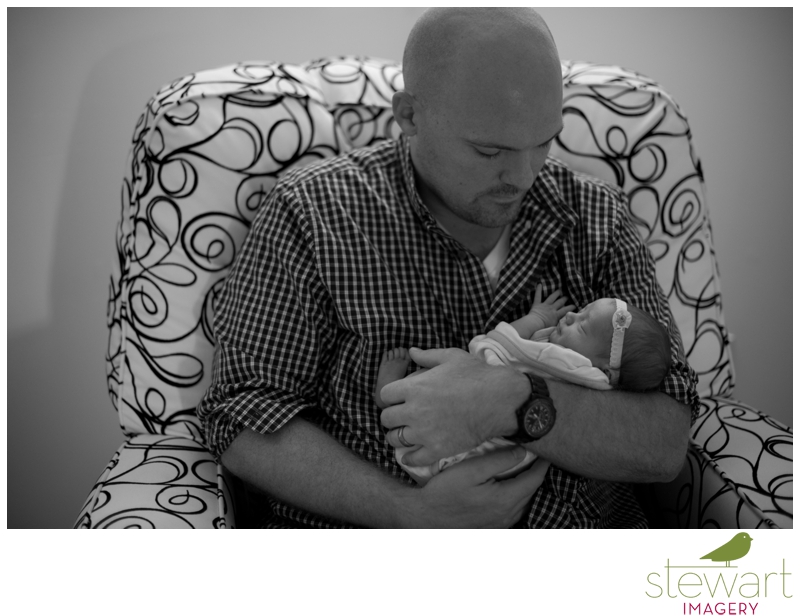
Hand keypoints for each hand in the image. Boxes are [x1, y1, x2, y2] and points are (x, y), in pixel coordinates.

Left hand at [380, 347, 528, 466]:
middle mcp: (415, 410)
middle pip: (386, 419)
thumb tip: (411, 351)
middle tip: (400, 417)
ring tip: (404, 435)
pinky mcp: (438, 449)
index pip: (384, 395)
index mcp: (415, 387)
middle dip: (391, 417)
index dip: (390, 397)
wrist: (500, 400)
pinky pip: (414, 459)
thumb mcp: (451, 357)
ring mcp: (426, 432)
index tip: (397, 399)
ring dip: (397, 437)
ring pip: (395, 440)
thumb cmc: (477, 375)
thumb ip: (427, 356)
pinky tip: (411, 454)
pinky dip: (410, 458)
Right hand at [396, 450, 550, 527]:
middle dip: (537, 472)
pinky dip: (518, 496)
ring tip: (525, 467)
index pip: (534, 479)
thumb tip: (522, 452)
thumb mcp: (470, 470)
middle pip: (532, 491)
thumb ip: (498, 460)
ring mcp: (501, 524)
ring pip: (524, 502)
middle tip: (537, 454)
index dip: (543, 463)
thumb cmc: (444, 491)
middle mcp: (507, 515)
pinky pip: (514, 510)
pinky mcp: (493, 527)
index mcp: (505, 500)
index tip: (546, 449)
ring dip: (528, 485)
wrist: (425, 516)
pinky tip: (509, 486)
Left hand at [528, 284, 574, 327]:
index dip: (571, 307)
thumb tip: (566, 321)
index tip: (575, 305)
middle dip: (564, 299)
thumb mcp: (554, 327)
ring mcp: (544, 305)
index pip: (566, 310)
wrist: (535, 324)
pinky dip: (538, 290)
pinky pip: (538, 296)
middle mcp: (551, 308)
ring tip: (560, 290)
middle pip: (560, 302)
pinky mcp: (537, 304)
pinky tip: (539, 284)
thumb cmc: (544, 327)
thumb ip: (560, 323)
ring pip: (552, 297)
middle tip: (567, 296)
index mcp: (556, 314)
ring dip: (556, 293)